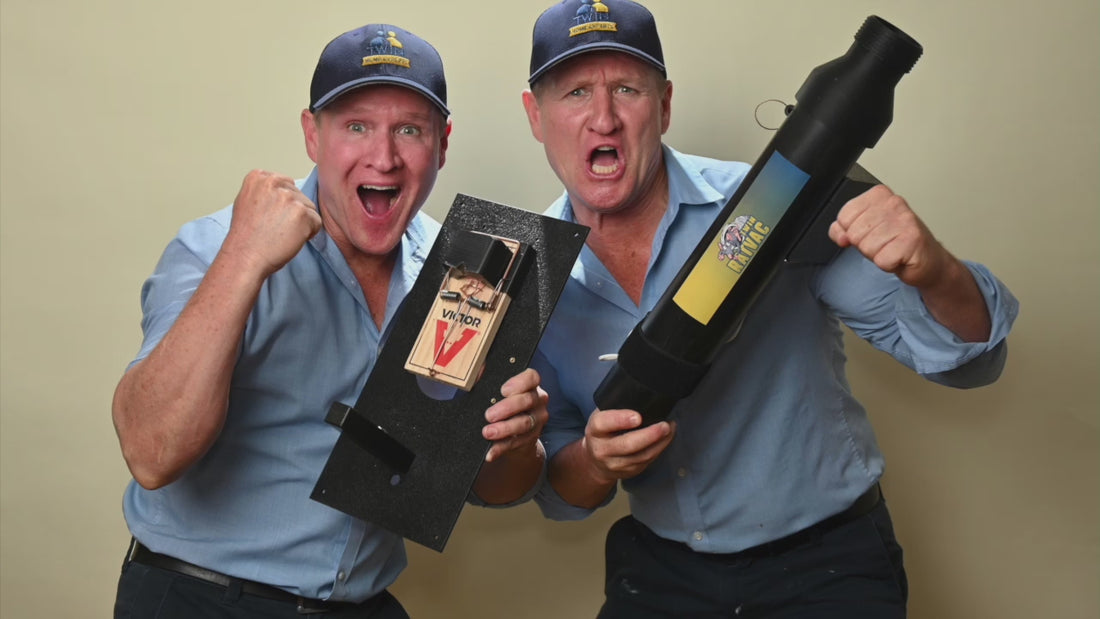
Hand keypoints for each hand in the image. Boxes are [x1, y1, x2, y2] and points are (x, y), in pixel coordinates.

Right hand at [223, 169, 322, 278]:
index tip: (269, 216)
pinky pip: (316, 222)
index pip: (286, 183)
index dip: (282, 204)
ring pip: (309, 208)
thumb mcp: (246, 201)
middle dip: (292, 212)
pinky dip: (308, 233)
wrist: (245, 257)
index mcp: (258, 177)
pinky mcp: (302, 212)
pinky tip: (290, 239)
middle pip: (299, 195)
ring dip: (301, 223)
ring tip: (281, 233)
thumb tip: (283, 189)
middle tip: (275, 227)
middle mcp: (273, 182)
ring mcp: (288, 196)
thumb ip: (264, 191)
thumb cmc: (245, 237)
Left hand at [482, 368, 547, 462]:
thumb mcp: (496, 390)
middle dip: (507, 408)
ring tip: (488, 433)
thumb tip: (476, 372)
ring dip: (504, 429)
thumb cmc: (502, 404)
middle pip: (527, 401)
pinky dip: (501, 448)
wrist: (514, 432)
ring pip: (524, 423)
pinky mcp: (531, 438)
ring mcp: (537, 420)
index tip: (503, 390)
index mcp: (530, 385)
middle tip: (489, 415)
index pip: (532, 377)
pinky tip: (490, 452)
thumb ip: (487, 379)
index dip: (519, 382)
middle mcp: (538, 400)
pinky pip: (516, 443)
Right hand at [581, 408, 674, 484]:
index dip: (620, 420)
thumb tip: (642, 397)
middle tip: (664, 425)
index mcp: (594, 430)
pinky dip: (659, 448)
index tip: (637, 417)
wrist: (595, 462)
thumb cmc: (602, 433)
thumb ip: (615, 409)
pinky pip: (647, 461)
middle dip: (649, 435)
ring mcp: (615, 464)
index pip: (603, 423)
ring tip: (670, 429)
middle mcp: (602, 449)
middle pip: (627, 444)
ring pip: (641, 456)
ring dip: (660, 442)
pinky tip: (666, 438)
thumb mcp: (601, 417)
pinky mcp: (629, 472)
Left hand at [830, 184, 990, 340]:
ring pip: (867, 247)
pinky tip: (899, 257)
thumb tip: (840, 235)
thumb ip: (842, 229)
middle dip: (864, 245)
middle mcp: (894, 203)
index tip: (869, 233)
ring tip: (892, 249)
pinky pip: (881, 260)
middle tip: (883, 243)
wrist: (927, 259)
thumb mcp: (864, 230)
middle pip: (854, 233)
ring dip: (877, 255)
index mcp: (879, 195)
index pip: (844, 216)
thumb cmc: (896, 242)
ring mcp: (905, 221)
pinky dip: (888, 264)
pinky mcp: (912, 240)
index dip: (851, 232)